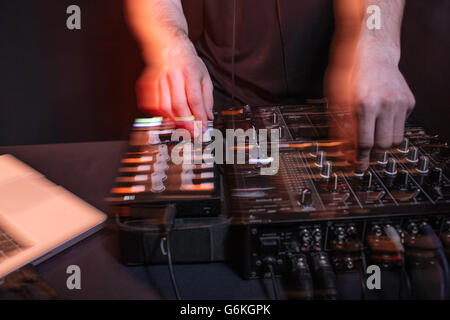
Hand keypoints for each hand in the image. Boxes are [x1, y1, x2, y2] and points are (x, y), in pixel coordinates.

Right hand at [136, 40, 213, 129]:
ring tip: (181, 127)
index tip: (202, 129)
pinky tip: (167, 117)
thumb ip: (207, 99)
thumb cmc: (188, 63)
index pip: (195, 100)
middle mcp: (174, 75)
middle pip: (179, 104)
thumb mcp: (204, 78)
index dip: (198, 117)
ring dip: (173, 120)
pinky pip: (152, 104)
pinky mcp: (148, 83)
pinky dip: (160, 114)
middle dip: (186, 123)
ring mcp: (159, 79)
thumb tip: (208, 118)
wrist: (169, 46)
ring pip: (164, 106)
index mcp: (190, 73)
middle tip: (192, 133)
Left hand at [325, 44, 414, 168]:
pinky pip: (402, 125)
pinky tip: (381, 117)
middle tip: (364, 154)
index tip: (357, 166)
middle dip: (372, 153)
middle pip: (382, 145)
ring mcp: (400, 102)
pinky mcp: (410, 101)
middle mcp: (386, 104)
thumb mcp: (336, 99)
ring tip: (371, 135)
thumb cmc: (351, 75)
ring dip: (382, 142)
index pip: (365, 143)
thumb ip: (339, 126)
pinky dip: (391, 127)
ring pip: (396, 139)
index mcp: (365, 105)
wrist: (373, 53)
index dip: (360, 158)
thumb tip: (342, 152)